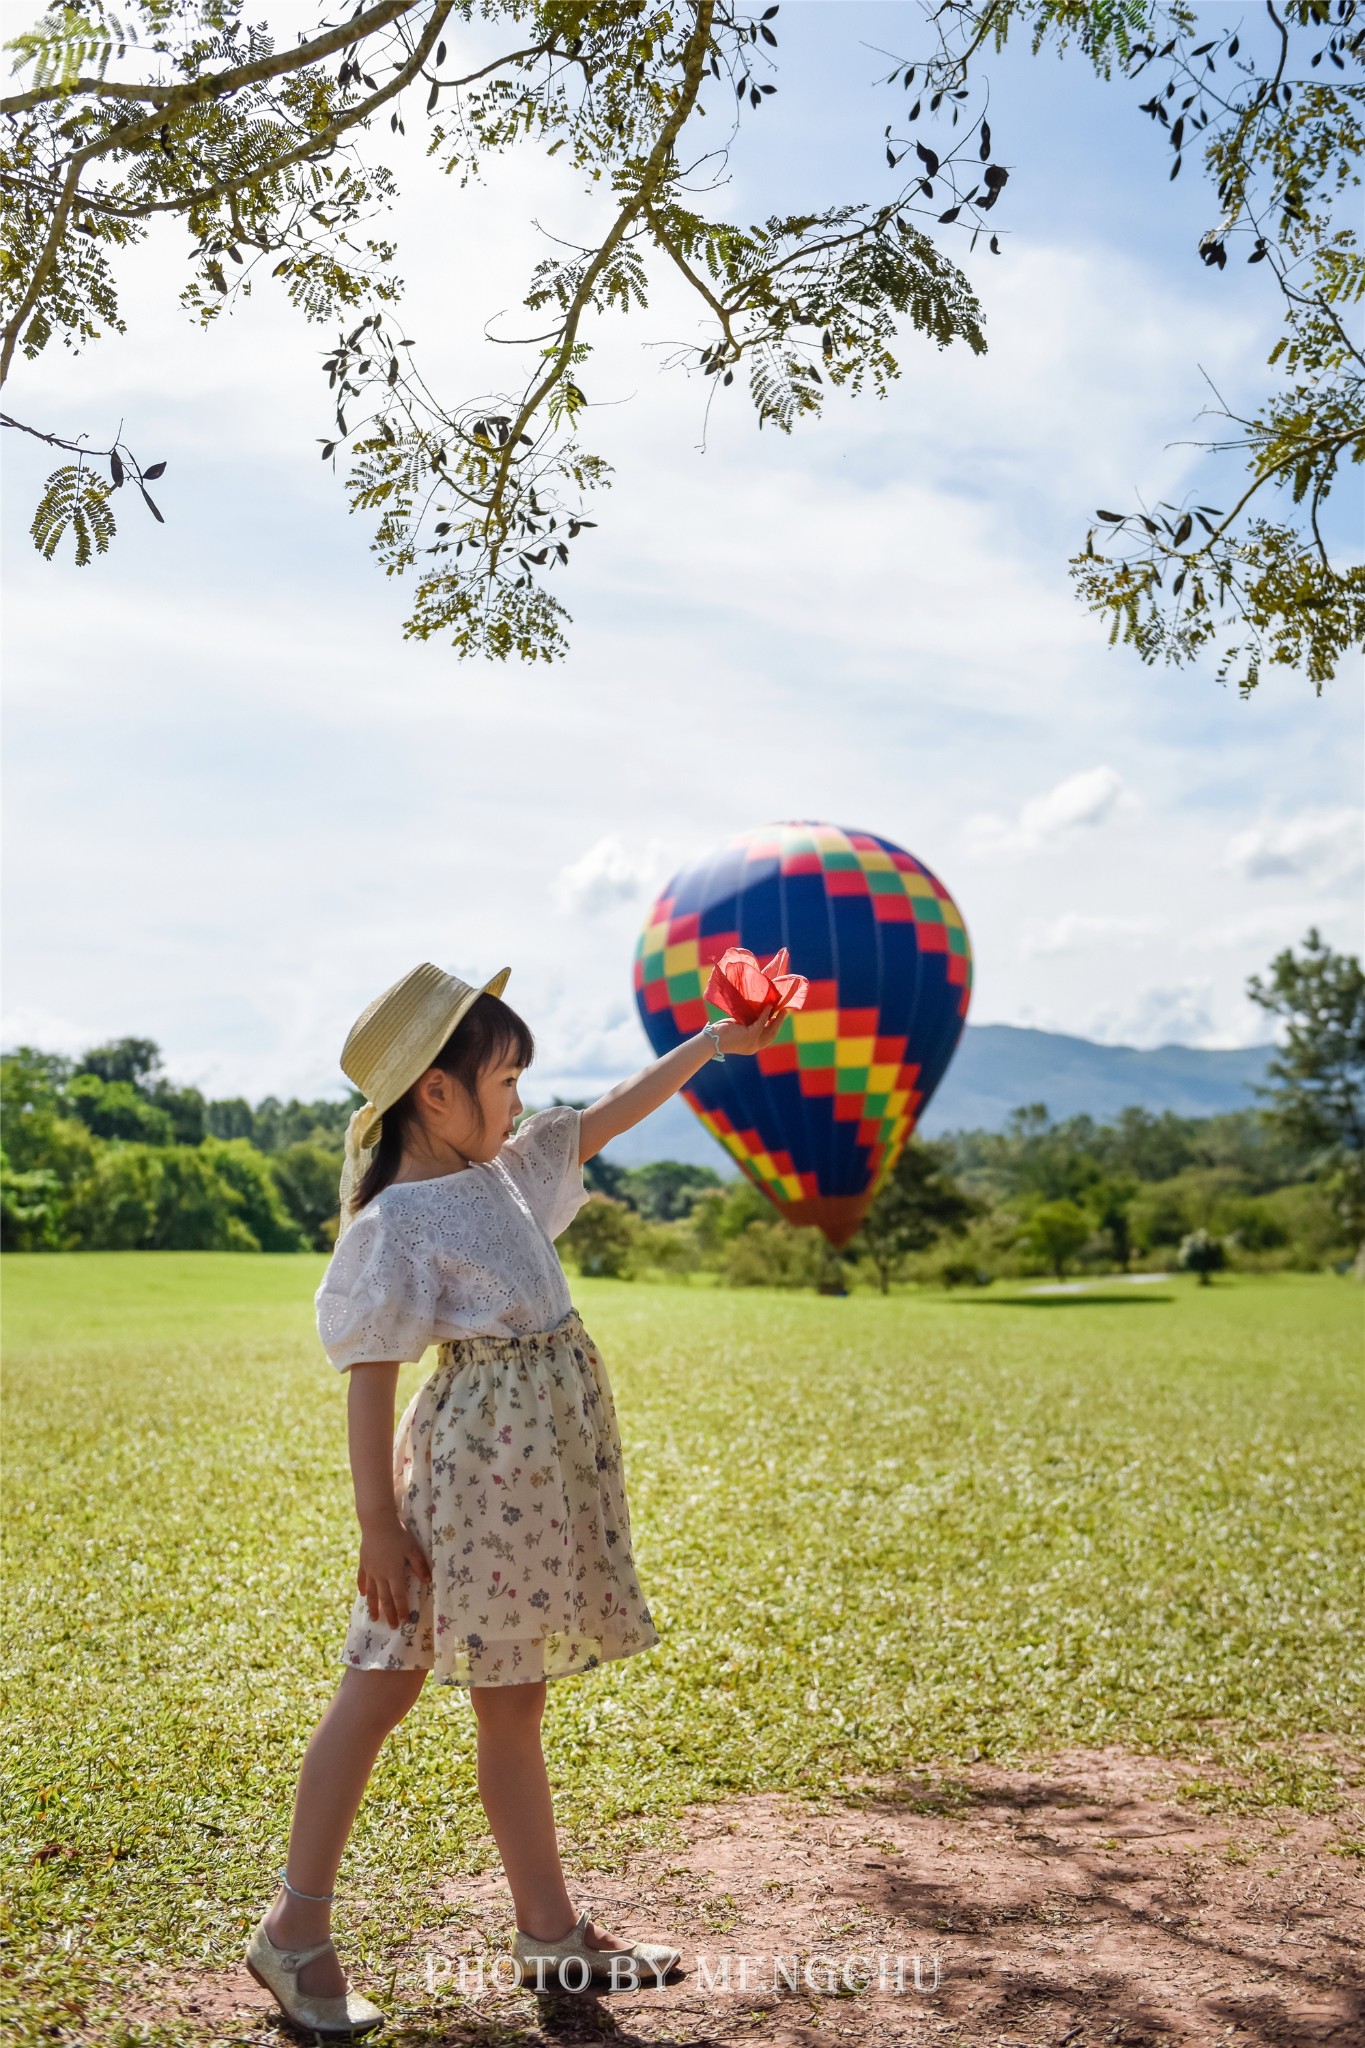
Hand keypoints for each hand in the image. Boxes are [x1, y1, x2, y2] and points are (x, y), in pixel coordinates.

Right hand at [357, 1515, 431, 1629]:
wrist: (376, 1522)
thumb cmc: (398, 1534)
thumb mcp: (413, 1549)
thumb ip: (420, 1566)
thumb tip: (428, 1581)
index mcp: (394, 1573)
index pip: (399, 1596)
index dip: (402, 1609)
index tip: (404, 1621)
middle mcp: (381, 1575)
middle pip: (385, 1598)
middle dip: (389, 1613)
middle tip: (391, 1627)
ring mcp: (370, 1570)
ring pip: (371, 1592)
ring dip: (373, 1606)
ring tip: (374, 1618)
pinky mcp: (363, 1563)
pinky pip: (362, 1578)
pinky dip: (362, 1587)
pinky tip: (362, 1594)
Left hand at [710, 1001, 788, 1057]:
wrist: (711, 1040)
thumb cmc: (720, 1034)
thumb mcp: (738, 1030)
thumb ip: (748, 1025)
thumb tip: (757, 1014)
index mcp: (751, 1047)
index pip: (767, 1038)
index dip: (774, 1028)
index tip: (778, 1019)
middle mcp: (754, 1046)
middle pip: (772, 1034)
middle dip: (779, 1023)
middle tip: (784, 1012)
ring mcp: (753, 1042)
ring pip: (770, 1030)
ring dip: (777, 1019)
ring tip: (782, 1009)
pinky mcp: (751, 1035)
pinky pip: (762, 1023)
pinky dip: (766, 1014)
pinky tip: (768, 1007)